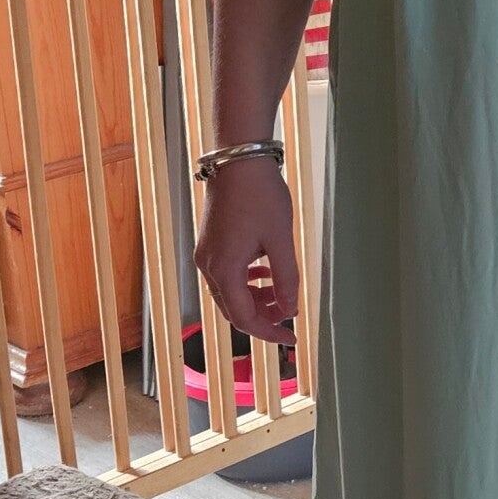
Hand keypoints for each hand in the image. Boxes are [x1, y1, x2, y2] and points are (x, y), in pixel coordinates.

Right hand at [194, 158, 299, 345]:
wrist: (239, 160)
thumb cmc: (260, 195)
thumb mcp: (281, 241)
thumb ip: (286, 279)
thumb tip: (290, 309)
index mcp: (224, 271)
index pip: (244, 319)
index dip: (269, 333)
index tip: (291, 338)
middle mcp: (208, 267)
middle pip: (234, 309)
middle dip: (263, 317)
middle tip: (289, 314)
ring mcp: (206, 254)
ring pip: (230, 293)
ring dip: (256, 298)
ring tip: (281, 292)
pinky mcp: (210, 243)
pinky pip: (227, 274)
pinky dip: (247, 281)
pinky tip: (265, 271)